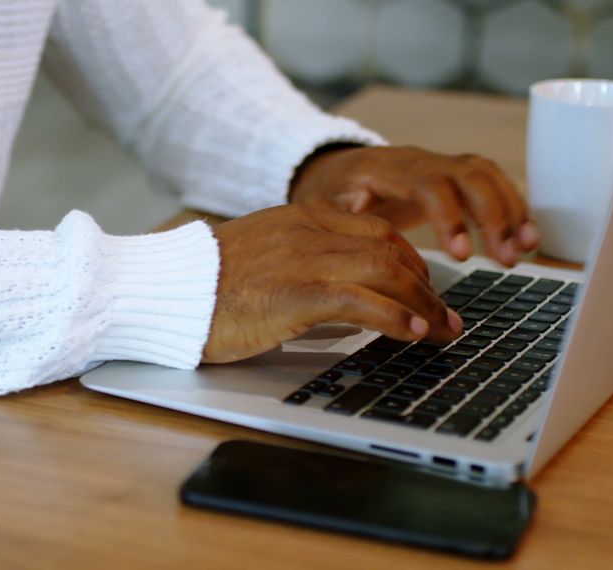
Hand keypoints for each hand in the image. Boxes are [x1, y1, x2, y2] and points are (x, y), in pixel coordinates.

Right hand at [203, 204, 462, 363]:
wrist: (165, 289)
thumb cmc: (203, 284)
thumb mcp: (258, 258)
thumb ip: (296, 261)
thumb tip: (332, 292)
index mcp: (300, 218)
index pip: (376, 231)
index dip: (411, 262)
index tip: (425, 289)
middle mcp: (308, 231)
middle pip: (391, 250)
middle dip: (427, 287)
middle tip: (446, 317)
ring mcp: (303, 260)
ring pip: (386, 271)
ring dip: (423, 305)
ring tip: (442, 332)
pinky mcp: (295, 293)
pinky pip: (362, 301)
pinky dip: (396, 318)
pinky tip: (413, 334)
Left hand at [290, 145, 540, 265]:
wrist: (332, 171)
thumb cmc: (325, 194)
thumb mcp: (319, 210)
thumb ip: (341, 227)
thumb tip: (364, 256)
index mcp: (384, 167)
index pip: (428, 184)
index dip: (449, 217)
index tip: (461, 254)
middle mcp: (418, 159)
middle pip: (468, 174)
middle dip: (493, 216)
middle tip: (506, 259)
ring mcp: (438, 164)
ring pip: (486, 175)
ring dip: (510, 211)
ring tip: (524, 251)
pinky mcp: (452, 177)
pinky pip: (491, 182)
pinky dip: (512, 207)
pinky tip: (526, 237)